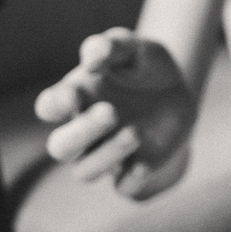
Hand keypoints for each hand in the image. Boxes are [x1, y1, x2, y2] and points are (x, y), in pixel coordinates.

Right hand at [33, 28, 194, 199]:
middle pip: (61, 146)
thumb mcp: (136, 49)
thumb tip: (92, 58)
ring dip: (107, 155)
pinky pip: (122, 186)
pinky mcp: (132, 170)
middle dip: (82, 132)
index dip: (56, 104)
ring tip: (135, 132)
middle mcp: (83, 131)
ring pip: (85, 171)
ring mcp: (105, 153)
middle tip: (110, 112)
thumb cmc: (146, 68)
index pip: (50, 106)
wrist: (180, 95)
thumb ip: (113, 45)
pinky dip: (130, 179)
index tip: (74, 95)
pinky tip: (143, 165)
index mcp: (77, 97)